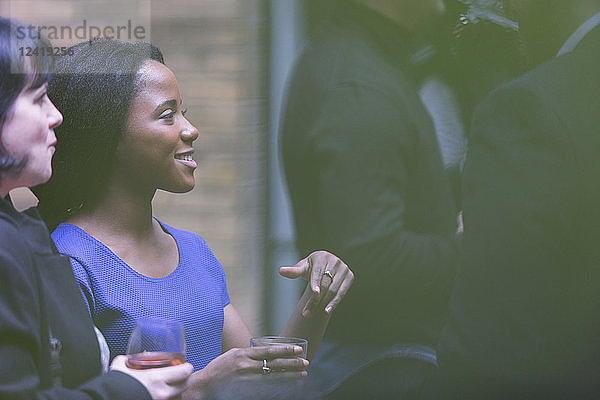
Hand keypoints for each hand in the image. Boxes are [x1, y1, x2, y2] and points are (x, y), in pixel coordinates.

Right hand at [111, 355, 192, 399]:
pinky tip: (158, 394)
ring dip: (175, 391)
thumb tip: (127, 358)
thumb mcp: (120, 367)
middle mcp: (161, 393)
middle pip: (184, 386)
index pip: (185, 372)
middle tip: (179, 375)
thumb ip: (127, 360)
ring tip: (169, 386)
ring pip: (176, 396)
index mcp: (157, 379)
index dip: (187, 367)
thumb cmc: (114, 386)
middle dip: (184, 380)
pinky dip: (166, 398)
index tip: (185, 365)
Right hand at [185, 345, 307, 397]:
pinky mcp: (247, 391)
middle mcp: (246, 367)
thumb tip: (266, 351)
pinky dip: (280, 387)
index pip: (269, 351)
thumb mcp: (234, 354)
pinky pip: (267, 389)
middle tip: (305, 363)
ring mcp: (247, 381)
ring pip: (274, 378)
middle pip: (275, 365)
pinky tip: (289, 386)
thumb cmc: (220, 367)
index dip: (285, 350)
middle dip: (292, 364)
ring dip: (290, 377)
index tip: (298, 349)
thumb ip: (250, 353)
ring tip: (302, 375)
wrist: (205, 385)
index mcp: (244, 354)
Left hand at [280, 250, 353, 316]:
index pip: (318, 272)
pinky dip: (334, 303)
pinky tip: (326, 311)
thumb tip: (281, 271)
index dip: (316, 282)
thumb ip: (293, 271)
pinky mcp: (350, 276)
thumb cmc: (311, 267)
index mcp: (321, 256)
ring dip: (322, 304)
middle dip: (315, 300)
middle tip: (306, 313)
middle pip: (324, 284)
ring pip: (333, 290)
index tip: (314, 293)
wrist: (326, 265)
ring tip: (311, 313)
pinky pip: (342, 293)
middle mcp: (334, 261)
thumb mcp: (302, 268)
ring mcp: (344, 268)